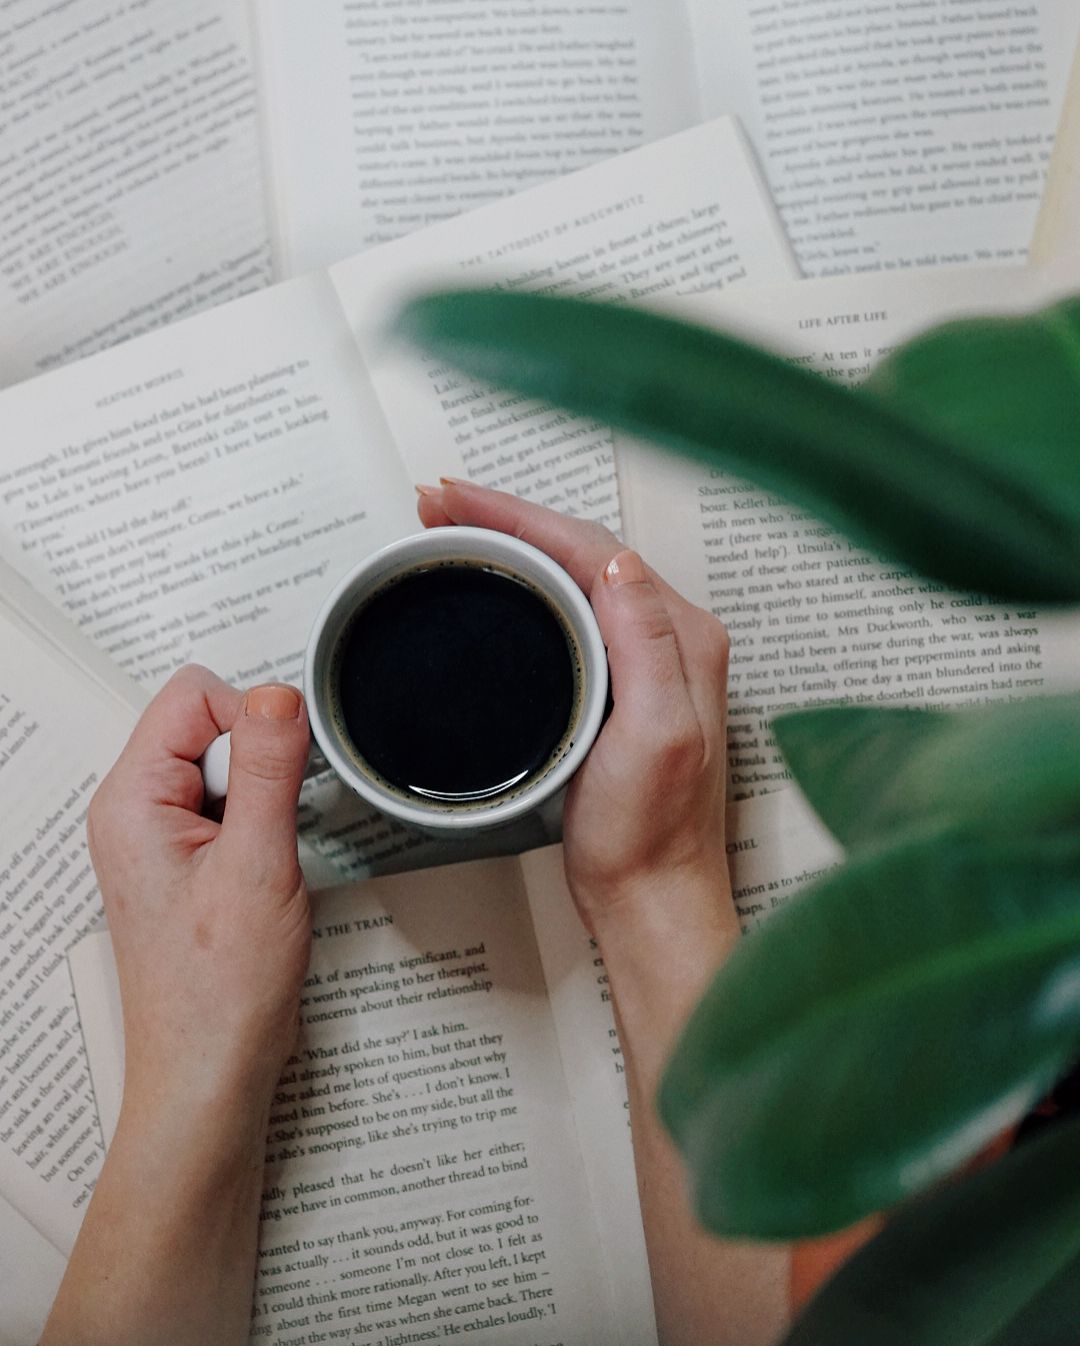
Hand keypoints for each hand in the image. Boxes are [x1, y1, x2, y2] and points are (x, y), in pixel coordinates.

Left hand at [88, 666, 310, 1115]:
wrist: (211, 1071)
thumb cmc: (219, 991)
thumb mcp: (258, 864)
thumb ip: (269, 768)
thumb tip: (277, 693)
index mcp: (132, 800)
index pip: (194, 696)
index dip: (252, 718)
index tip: (282, 772)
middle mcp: (135, 811)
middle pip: (208, 724)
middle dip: (260, 761)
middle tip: (272, 827)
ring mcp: (160, 837)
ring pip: (225, 766)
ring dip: (264, 797)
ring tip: (269, 858)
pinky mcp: (187, 860)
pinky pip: (230, 805)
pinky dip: (262, 824)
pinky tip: (267, 870)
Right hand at [416, 479, 735, 941]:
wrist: (652, 898)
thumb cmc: (652, 835)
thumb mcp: (656, 737)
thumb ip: (647, 645)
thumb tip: (617, 564)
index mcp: (683, 638)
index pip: (594, 549)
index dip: (518, 515)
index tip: (455, 501)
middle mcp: (671, 640)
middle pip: (581, 550)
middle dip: (508, 517)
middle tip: (438, 504)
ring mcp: (647, 662)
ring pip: (574, 576)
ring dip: (515, 543)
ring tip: (457, 528)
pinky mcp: (621, 687)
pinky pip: (571, 611)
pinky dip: (527, 584)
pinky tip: (498, 586)